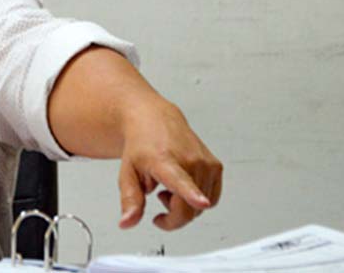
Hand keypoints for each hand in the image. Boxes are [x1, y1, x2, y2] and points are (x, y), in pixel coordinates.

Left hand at [116, 100, 222, 230]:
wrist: (154, 120)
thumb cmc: (141, 145)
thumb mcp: (128, 173)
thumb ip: (130, 200)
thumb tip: (127, 223)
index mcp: (165, 161)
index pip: (180, 181)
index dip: (192, 195)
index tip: (201, 202)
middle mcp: (189, 159)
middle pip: (189, 209)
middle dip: (172, 216)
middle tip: (158, 198)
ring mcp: (206, 162)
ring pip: (201, 208)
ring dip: (184, 207)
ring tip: (169, 187)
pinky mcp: (216, 166)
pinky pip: (211, 200)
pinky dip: (197, 201)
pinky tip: (184, 186)